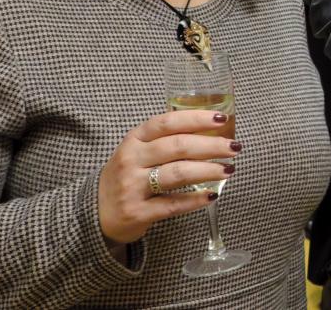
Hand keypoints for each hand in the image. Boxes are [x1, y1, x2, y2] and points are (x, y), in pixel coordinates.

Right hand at [98, 109, 241, 244]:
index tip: (221, 119)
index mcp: (135, 139)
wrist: (96, 211)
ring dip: (207, 170)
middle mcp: (132, 160)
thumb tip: (211, 129)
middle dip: (210, 145)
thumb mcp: (138, 151)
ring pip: (177, 174)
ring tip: (228, 170)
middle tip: (233, 148)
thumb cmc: (128, 175)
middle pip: (177, 146)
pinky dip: (195, 200)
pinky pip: (172, 205)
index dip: (196, 118)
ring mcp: (132, 187)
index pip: (167, 122)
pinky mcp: (137, 212)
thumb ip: (165, 139)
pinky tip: (211, 196)